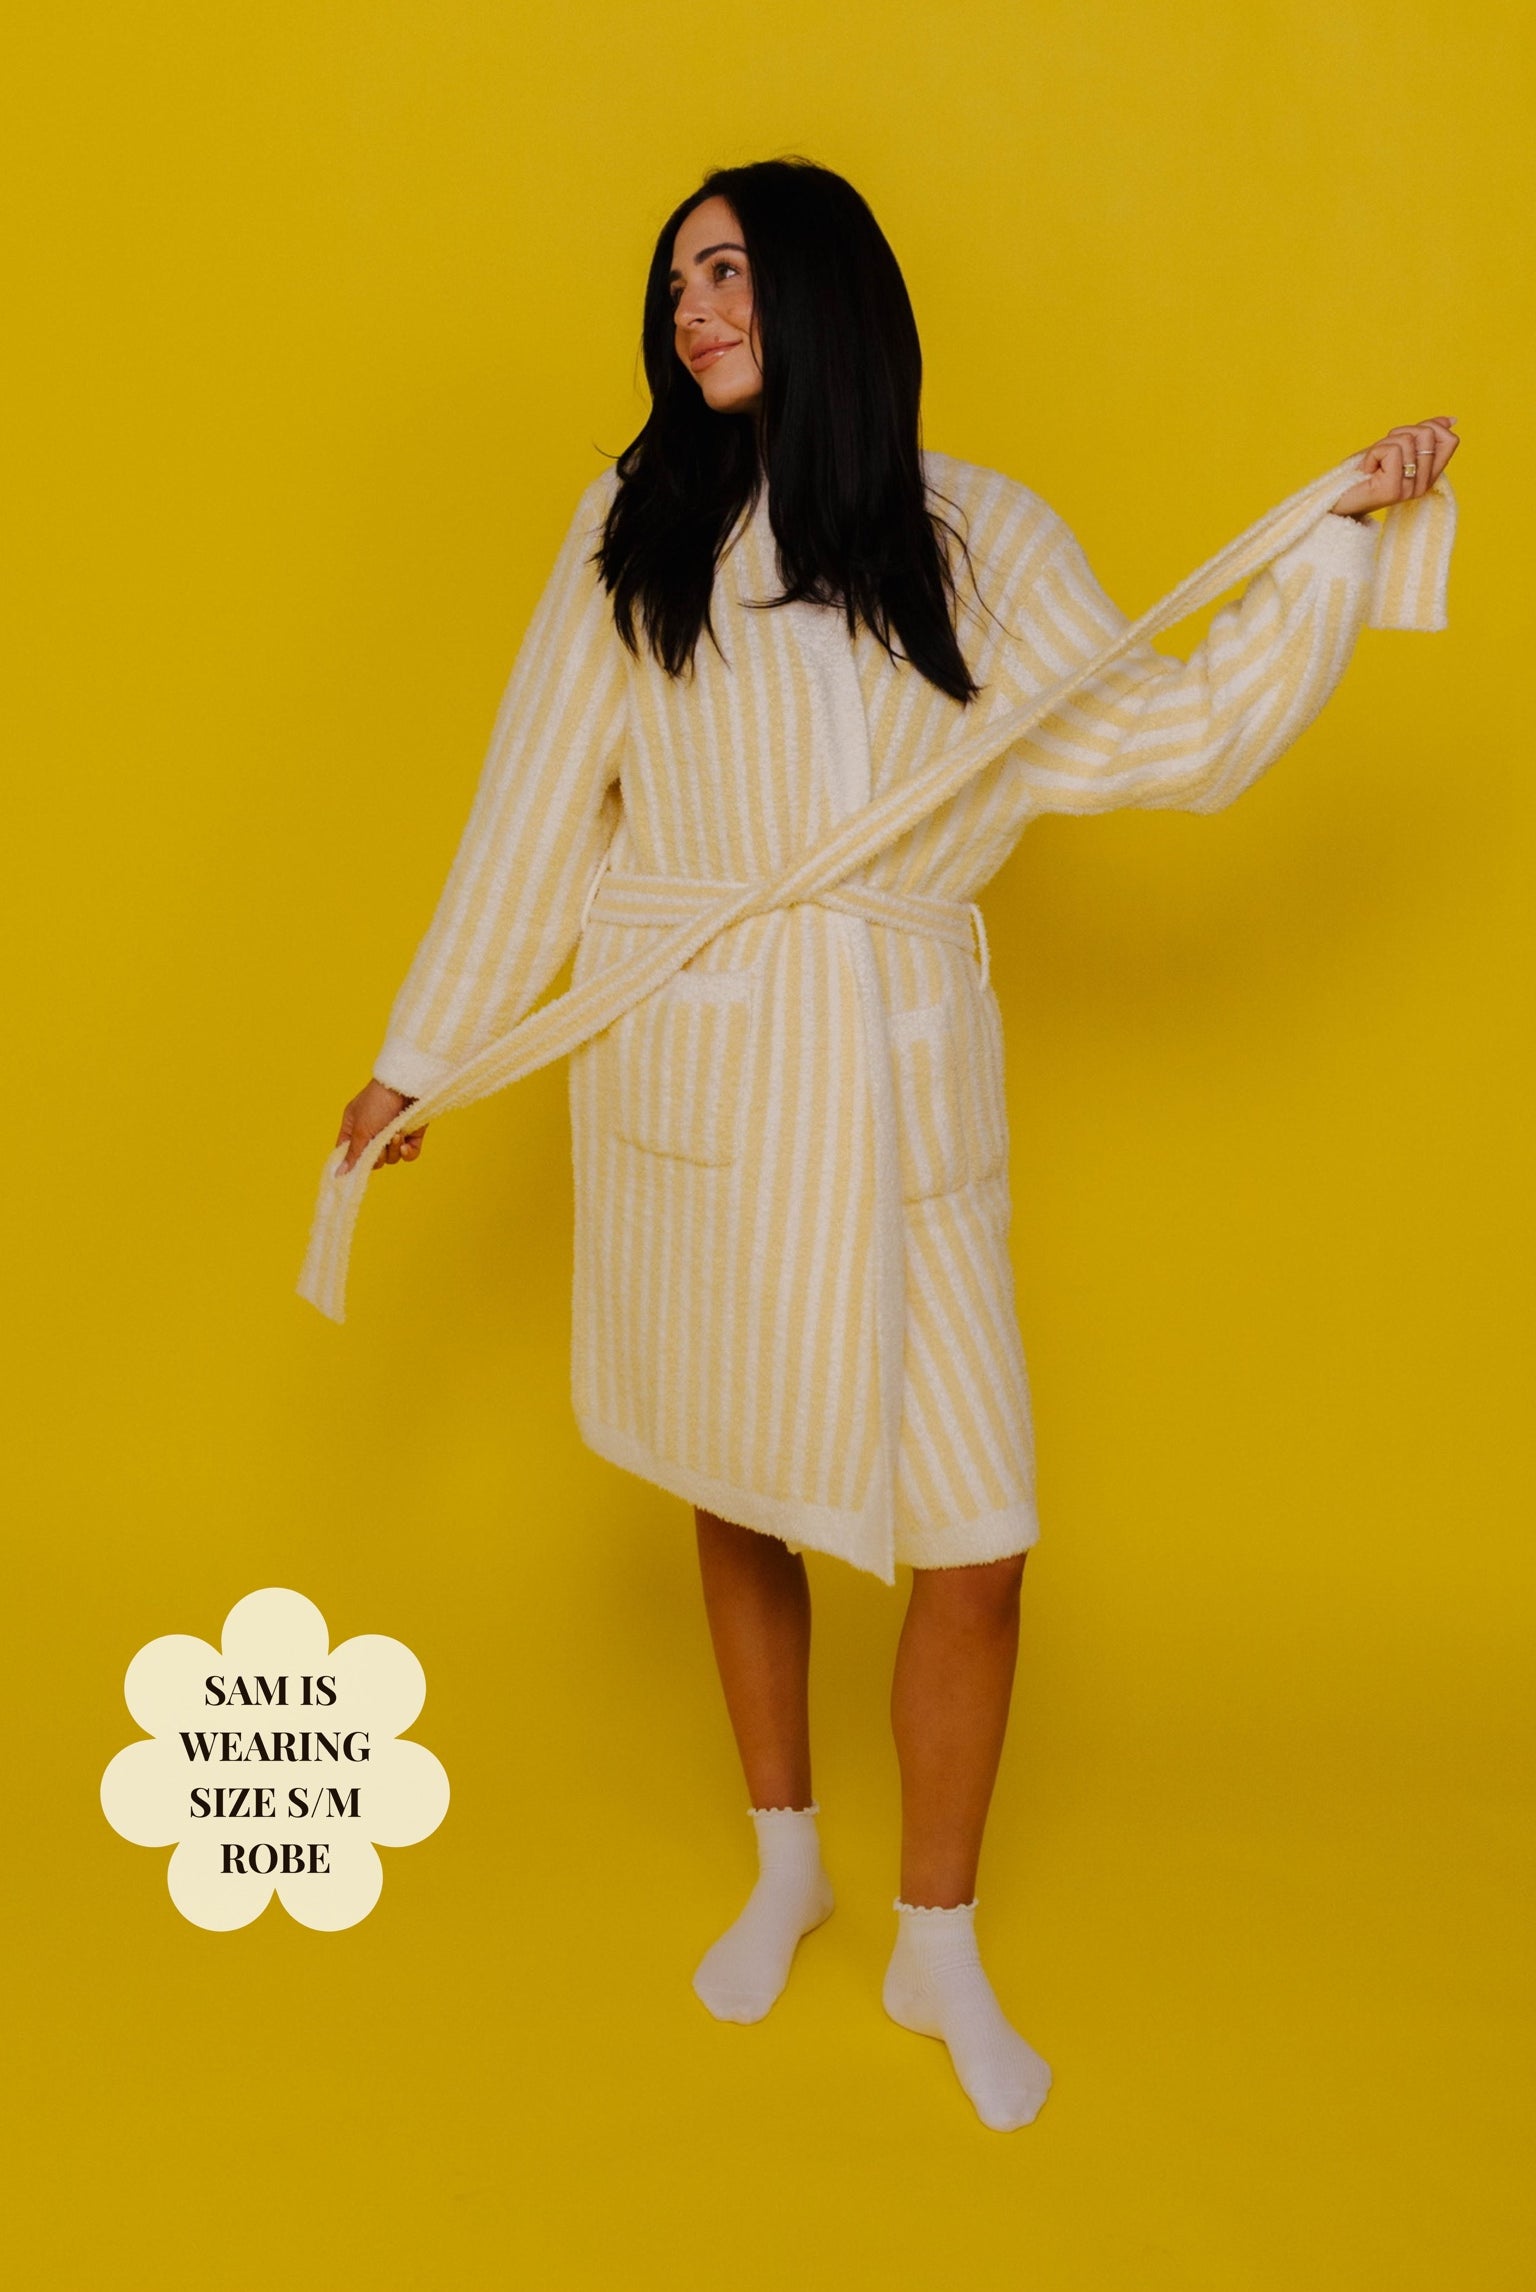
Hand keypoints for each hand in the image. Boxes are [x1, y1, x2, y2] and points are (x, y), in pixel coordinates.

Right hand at [335, 1078, 426, 1173]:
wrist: (406, 1085)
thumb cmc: (378, 1101)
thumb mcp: (361, 1129)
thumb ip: (353, 1153)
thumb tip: (339, 1174)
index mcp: (354, 1128)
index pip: (348, 1153)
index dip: (352, 1163)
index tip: (356, 1171)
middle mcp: (373, 1133)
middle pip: (373, 1161)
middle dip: (378, 1156)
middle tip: (380, 1144)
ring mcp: (393, 1134)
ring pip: (391, 1159)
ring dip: (393, 1150)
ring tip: (397, 1134)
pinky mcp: (411, 1135)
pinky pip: (409, 1155)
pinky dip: (408, 1152)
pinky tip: (406, 1143)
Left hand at [1330, 416, 1459, 517]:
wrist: (1339, 501)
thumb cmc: (1366, 473)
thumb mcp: (1398, 448)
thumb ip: (1422, 436)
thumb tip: (1451, 420)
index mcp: (1430, 475)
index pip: (1451, 441)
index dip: (1429, 427)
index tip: (1404, 437)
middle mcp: (1424, 484)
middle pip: (1427, 434)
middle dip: (1399, 434)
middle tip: (1383, 454)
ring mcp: (1410, 488)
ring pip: (1407, 440)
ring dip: (1383, 444)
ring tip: (1373, 464)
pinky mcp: (1393, 489)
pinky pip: (1391, 451)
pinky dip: (1373, 453)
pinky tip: (1368, 470)